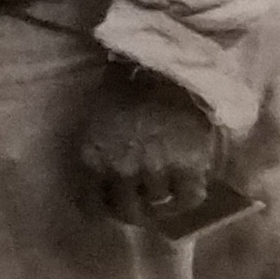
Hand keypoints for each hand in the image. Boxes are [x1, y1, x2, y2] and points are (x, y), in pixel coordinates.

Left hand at [77, 69, 228, 229]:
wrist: (169, 67)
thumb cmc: (128, 87)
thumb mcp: (96, 119)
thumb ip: (96, 149)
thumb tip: (96, 176)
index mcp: (92, 157)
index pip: (91, 204)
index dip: (104, 207)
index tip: (114, 204)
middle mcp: (120, 170)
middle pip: (126, 211)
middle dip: (134, 211)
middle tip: (145, 204)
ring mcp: (154, 170)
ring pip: (157, 204)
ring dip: (162, 199)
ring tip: (167, 185)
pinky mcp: (187, 168)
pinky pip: (187, 199)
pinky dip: (187, 199)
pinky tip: (187, 188)